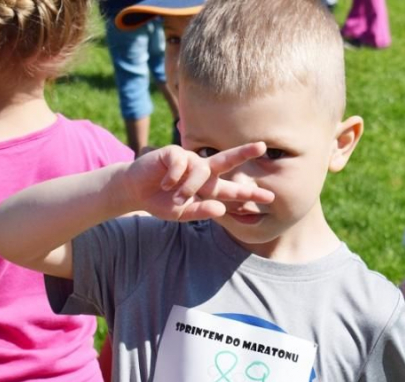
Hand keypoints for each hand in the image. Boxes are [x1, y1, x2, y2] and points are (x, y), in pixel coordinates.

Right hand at [118, 142, 274, 221]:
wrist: (135, 192)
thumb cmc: (160, 202)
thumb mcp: (181, 213)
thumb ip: (201, 212)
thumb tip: (222, 209)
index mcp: (208, 187)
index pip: (231, 190)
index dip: (249, 193)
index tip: (270, 197)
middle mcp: (202, 170)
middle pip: (227, 160)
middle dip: (244, 153)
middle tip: (261, 146)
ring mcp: (188, 159)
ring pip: (201, 169)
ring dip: (190, 186)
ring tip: (175, 196)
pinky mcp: (173, 152)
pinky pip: (181, 162)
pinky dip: (174, 177)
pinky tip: (164, 184)